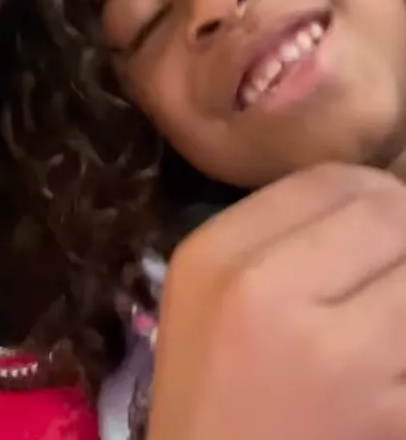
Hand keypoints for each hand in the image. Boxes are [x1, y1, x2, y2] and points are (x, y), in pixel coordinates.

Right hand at [148, 164, 405, 439]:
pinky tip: (394, 369)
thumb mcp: (208, 299)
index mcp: (220, 257)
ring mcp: (338, 358)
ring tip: (387, 326)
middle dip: (404, 241)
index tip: (382, 233)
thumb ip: (277, 235)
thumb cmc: (215, 404)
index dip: (375, 197)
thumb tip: (380, 198)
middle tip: (391, 282)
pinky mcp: (393, 414)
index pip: (334, 180)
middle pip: (389, 214)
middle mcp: (270, 293)